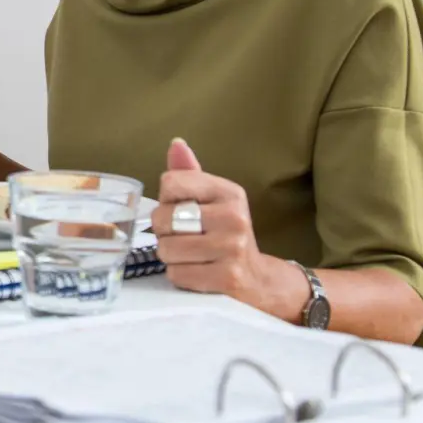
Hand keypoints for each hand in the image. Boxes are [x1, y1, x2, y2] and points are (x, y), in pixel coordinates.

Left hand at [152, 138, 295, 311]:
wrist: (259, 278)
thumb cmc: (226, 233)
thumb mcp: (213, 200)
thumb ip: (189, 174)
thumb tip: (176, 144)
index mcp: (229, 192)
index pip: (171, 182)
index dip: (166, 199)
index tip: (180, 209)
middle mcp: (234, 217)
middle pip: (163, 218)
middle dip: (164, 231)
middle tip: (184, 236)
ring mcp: (232, 249)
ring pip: (166, 248)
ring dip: (170, 256)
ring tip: (190, 255)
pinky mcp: (227, 278)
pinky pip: (177, 274)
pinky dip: (179, 275)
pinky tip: (197, 271)